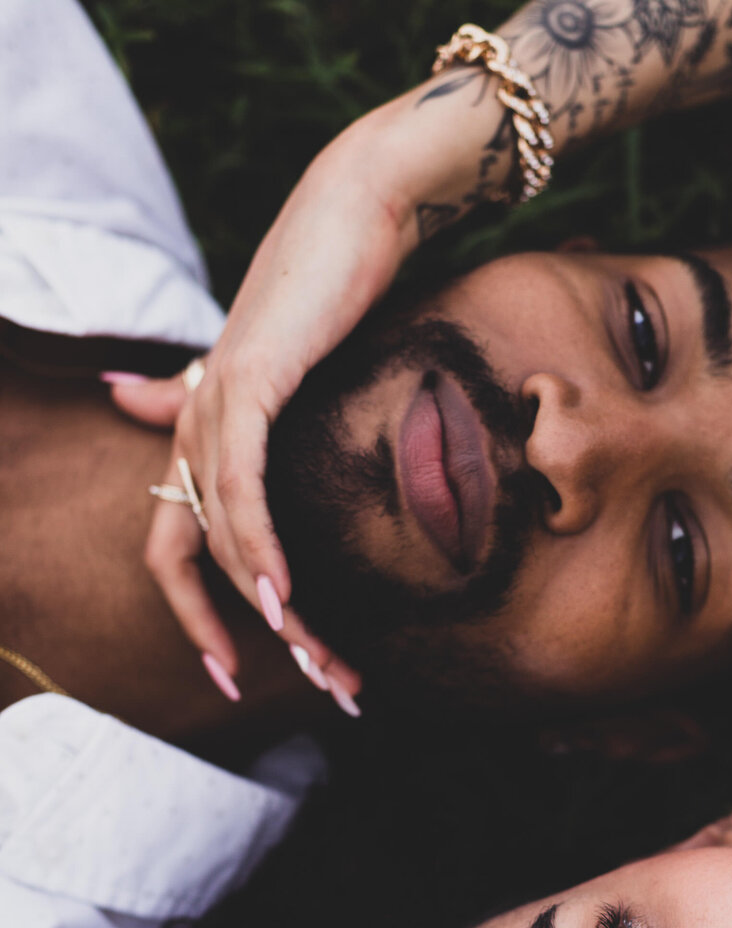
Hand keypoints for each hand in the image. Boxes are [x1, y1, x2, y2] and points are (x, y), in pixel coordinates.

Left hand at [107, 76, 506, 704]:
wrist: (364, 208)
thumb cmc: (335, 286)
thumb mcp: (282, 370)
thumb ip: (218, 401)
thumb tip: (136, 401)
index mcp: (201, 428)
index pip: (175, 544)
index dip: (195, 616)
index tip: (236, 676)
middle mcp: (192, 420)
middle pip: (192, 558)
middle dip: (244, 636)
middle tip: (313, 685)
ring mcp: (213, 401)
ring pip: (222, 535)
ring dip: (274, 610)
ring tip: (320, 662)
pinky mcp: (247, 381)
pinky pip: (241, 486)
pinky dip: (257, 545)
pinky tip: (283, 595)